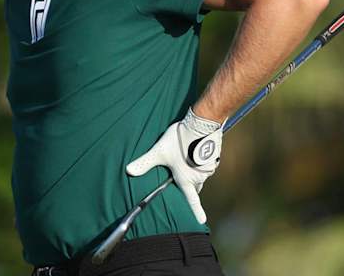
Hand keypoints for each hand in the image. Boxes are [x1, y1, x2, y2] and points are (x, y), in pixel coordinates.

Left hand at [126, 107, 222, 223]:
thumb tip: (129, 171)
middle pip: (196, 187)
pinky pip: (207, 164)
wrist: (202, 123)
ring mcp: (209, 167)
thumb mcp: (159, 152)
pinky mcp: (215, 157)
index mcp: (186, 179)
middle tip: (183, 181)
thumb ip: (145, 163)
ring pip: (202, 175)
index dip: (197, 211)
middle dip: (191, 187)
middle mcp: (200, 176)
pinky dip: (201, 162)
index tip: (201, 221)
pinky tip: (195, 152)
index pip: (192, 199)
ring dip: (196, 172)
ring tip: (187, 159)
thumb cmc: (180, 140)